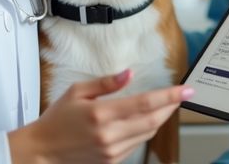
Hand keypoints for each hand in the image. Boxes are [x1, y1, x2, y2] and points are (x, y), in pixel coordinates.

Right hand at [9, 69, 193, 163]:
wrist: (43, 152)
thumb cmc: (57, 119)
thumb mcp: (76, 92)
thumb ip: (105, 83)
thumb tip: (129, 73)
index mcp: (101, 114)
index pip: (144, 104)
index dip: (169, 96)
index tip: (185, 90)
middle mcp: (109, 135)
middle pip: (152, 121)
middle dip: (171, 107)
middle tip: (181, 96)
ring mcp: (112, 151)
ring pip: (147, 133)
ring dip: (160, 119)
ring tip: (166, 105)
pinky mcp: (112, 161)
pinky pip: (137, 144)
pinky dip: (145, 130)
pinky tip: (146, 120)